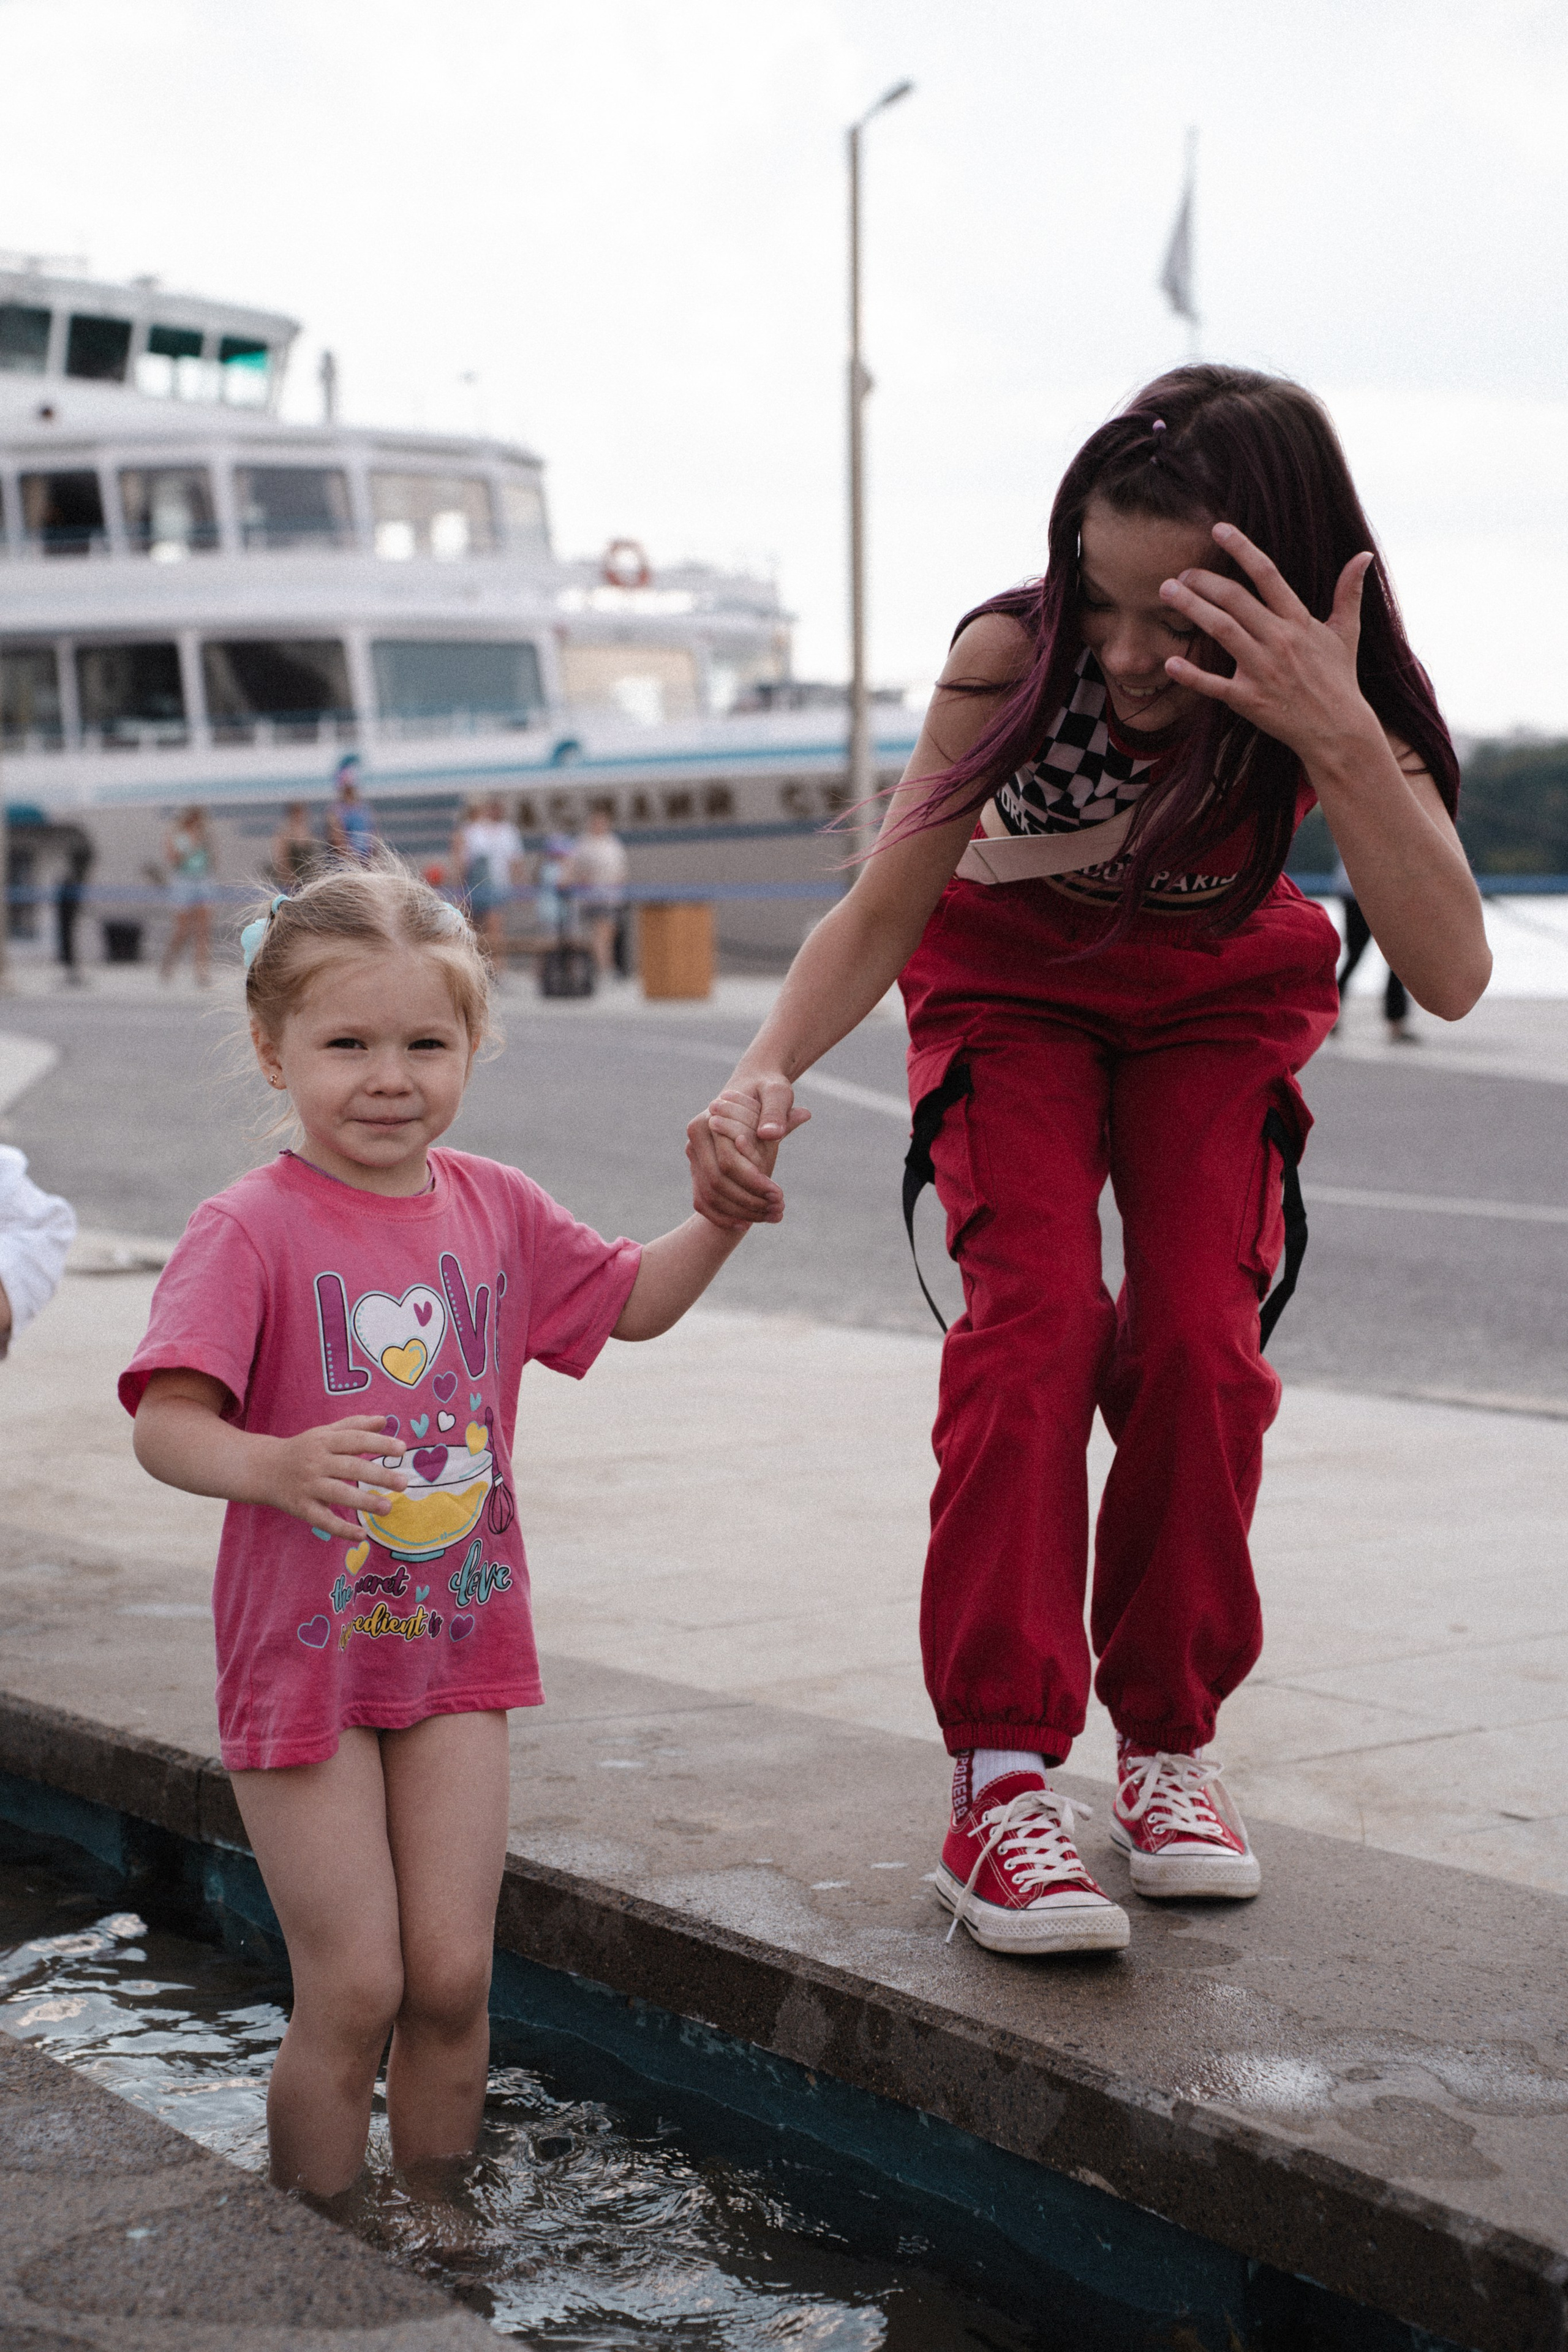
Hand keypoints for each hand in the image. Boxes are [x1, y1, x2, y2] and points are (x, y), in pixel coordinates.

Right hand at [266, 1414, 408, 1540]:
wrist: (263, 1469)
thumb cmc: (303, 1449)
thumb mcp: (324, 1432)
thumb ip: (354, 1426)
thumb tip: (385, 1420)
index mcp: (324, 1441)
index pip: (355, 1440)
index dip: (379, 1444)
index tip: (402, 1450)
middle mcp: (316, 1462)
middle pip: (350, 1468)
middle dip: (378, 1475)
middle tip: (403, 1483)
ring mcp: (308, 1486)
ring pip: (338, 1494)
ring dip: (364, 1501)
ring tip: (388, 1507)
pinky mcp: (301, 1508)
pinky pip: (323, 1520)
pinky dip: (341, 1529)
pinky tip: (362, 1535)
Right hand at [686, 1080, 810, 1227]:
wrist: (753, 1089)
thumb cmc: (768, 1090)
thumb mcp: (778, 1094)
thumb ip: (777, 1112)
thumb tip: (772, 1134)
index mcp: (709, 1121)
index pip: (728, 1162)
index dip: (754, 1181)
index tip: (779, 1194)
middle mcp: (695, 1140)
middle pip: (717, 1183)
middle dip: (749, 1202)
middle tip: (779, 1212)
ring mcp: (693, 1157)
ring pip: (710, 1196)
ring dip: (741, 1212)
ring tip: (773, 1217)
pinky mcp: (697, 1170)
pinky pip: (703, 1201)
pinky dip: (723, 1216)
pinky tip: (746, 1225)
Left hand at [1159, 524, 1379, 765]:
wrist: (1338, 730)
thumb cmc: (1338, 679)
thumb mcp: (1346, 633)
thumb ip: (1349, 592)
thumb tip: (1364, 555)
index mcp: (1299, 621)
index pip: (1267, 574)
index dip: (1242, 548)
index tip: (1219, 529)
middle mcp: (1279, 640)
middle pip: (1235, 599)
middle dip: (1204, 580)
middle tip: (1181, 572)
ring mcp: (1262, 670)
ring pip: (1221, 630)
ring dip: (1191, 608)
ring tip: (1167, 592)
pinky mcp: (1249, 700)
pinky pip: (1214, 685)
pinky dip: (1191, 674)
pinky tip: (1169, 661)